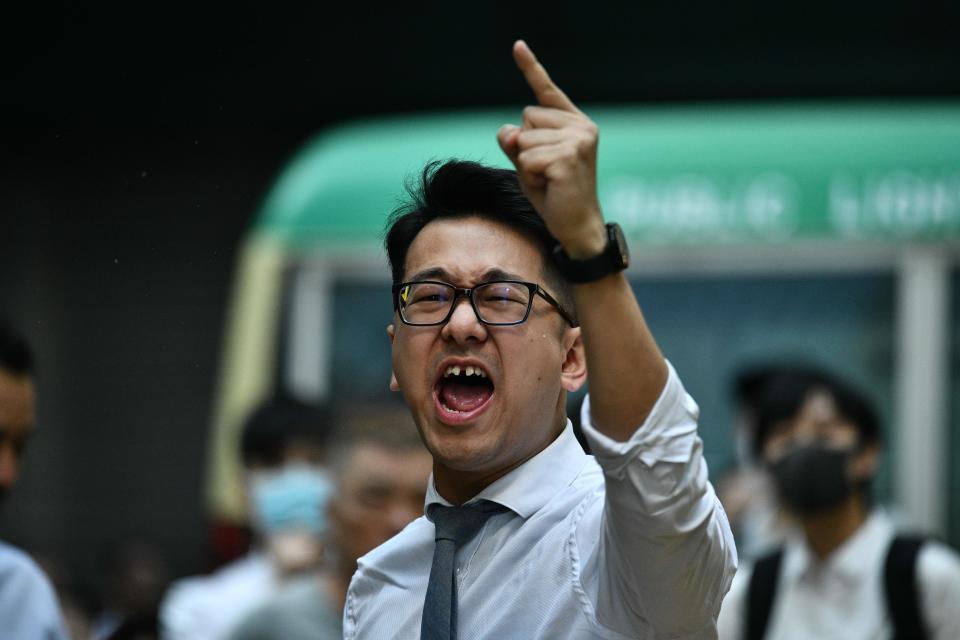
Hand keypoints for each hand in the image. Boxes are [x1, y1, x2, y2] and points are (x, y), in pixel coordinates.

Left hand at [497, 40, 606, 257]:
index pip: (546, 91)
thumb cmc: (554, 195)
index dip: (530, 67)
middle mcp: (580, 126)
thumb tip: (509, 130)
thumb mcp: (529, 164)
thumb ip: (516, 142)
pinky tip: (550, 186)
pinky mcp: (569, 157)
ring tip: (549, 180)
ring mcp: (578, 140)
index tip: (517, 45)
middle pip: (525, 118)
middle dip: (525, 147)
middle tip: (546, 172)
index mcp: (573, 123)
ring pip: (524, 140)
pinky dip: (531, 176)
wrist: (577, 227)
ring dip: (527, 165)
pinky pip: (527, 158)